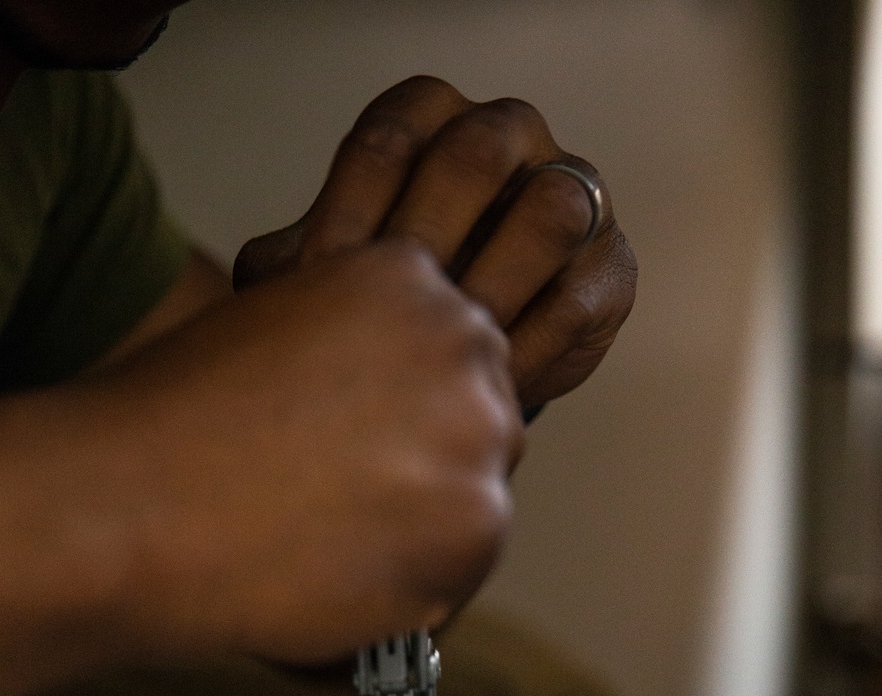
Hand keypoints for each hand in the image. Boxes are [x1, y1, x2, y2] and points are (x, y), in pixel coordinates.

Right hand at [0, 241, 521, 695]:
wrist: (135, 506)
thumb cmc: (171, 427)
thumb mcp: (272, 332)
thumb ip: (351, 356)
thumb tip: (384, 422)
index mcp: (411, 279)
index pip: (450, 360)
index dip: (403, 417)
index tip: (353, 454)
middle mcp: (464, 346)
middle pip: (482, 430)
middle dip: (427, 474)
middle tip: (343, 510)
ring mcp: (479, 438)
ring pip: (475, 510)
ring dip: (416, 541)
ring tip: (321, 552)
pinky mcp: (479, 528)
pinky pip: (456, 581)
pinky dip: (404, 601)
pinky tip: (331, 589)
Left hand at [234, 77, 636, 408]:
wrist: (465, 355)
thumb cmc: (391, 299)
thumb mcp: (334, 273)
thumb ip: (299, 265)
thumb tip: (272, 289)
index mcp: (429, 121)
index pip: (390, 138)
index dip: (351, 213)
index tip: (325, 286)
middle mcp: (507, 136)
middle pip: (476, 155)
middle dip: (429, 240)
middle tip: (393, 316)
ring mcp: (571, 194)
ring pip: (548, 213)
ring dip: (492, 289)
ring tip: (446, 355)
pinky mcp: (609, 268)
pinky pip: (577, 299)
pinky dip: (529, 349)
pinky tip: (488, 389)